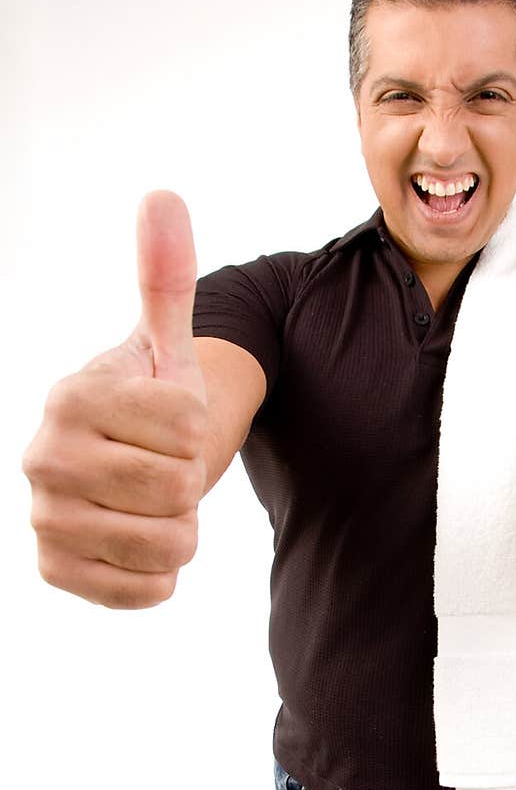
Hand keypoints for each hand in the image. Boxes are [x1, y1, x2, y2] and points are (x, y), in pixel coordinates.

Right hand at [21, 191, 208, 608]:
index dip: (198, 427)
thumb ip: (164, 278)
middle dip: (190, 481)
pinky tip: (137, 543)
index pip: (188, 425)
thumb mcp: (164, 344)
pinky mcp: (54, 571)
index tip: (167, 422)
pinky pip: (146, 593)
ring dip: (181, 529)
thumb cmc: (147, 405)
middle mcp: (42, 457)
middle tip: (161, 466)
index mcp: (72, 395)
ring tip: (151, 504)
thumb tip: (163, 196)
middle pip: (179, 488)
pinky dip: (160, 575)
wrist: (117, 467)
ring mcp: (43, 518)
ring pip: (169, 545)